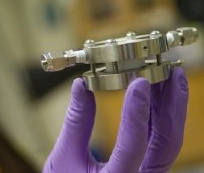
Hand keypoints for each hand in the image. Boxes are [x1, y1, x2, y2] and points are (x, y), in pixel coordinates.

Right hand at [43, 67, 187, 172]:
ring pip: (167, 140)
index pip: (132, 146)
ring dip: (169, 107)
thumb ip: (75, 122)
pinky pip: (159, 141)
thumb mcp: (65, 157)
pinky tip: (156, 98)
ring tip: (166, 79)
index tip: (139, 84)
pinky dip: (159, 116)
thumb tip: (80, 86)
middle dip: (172, 104)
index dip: (136, 112)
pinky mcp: (146, 168)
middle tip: (172, 74)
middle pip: (166, 142)